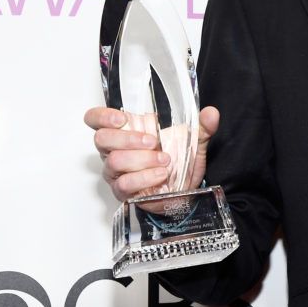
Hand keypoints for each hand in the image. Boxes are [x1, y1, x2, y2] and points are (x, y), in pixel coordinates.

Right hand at [84, 105, 219, 201]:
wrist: (183, 193)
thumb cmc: (179, 162)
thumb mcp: (194, 141)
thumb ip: (202, 126)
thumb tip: (211, 113)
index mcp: (126, 131)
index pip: (96, 119)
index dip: (102, 117)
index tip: (121, 118)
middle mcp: (115, 151)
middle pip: (102, 139)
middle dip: (129, 139)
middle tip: (153, 142)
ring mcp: (116, 172)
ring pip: (115, 161)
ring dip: (142, 159)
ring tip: (165, 161)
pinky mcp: (123, 191)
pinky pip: (124, 184)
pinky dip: (144, 177)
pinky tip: (160, 175)